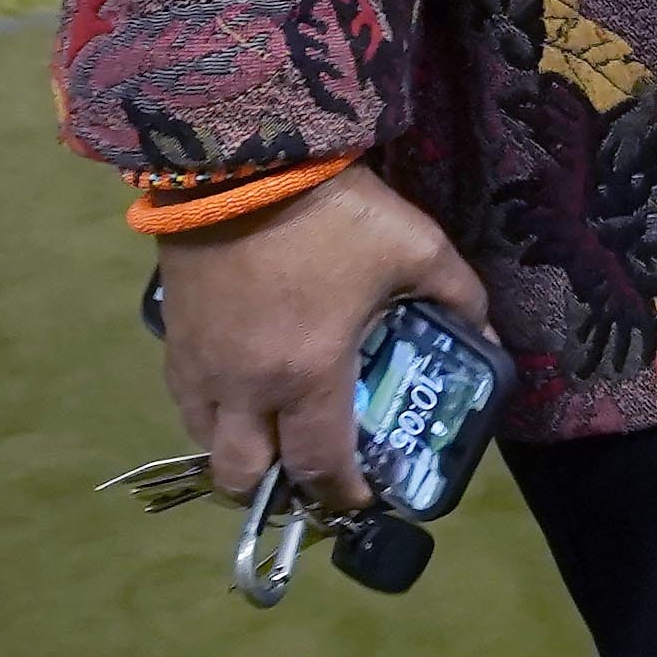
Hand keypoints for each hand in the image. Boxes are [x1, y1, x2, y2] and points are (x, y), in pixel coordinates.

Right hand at [152, 164, 489, 511]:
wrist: (244, 159)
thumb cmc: (335, 211)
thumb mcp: (417, 248)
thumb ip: (458, 297)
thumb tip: (486, 334)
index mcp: (308, 375)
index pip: (320, 467)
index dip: (342, 494)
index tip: (362, 496)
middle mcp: (246, 388)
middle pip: (244, 478)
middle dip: (278, 492)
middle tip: (308, 474)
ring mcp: (201, 365)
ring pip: (207, 444)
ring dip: (240, 453)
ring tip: (272, 434)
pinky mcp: (171, 337)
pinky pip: (185, 400)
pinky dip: (211, 414)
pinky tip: (238, 390)